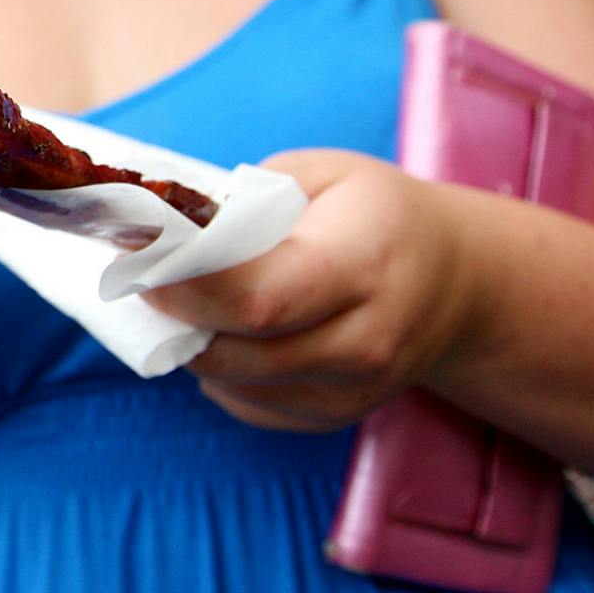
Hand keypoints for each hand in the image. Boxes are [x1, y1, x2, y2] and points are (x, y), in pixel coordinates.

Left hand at [144, 150, 475, 431]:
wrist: (457, 281)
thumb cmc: (375, 212)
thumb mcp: (323, 176)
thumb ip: (250, 201)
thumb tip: (169, 227)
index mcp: (363, 265)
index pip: (259, 299)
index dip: (186, 286)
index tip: (136, 256)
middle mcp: (365, 341)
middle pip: (239, 351)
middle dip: (176, 315)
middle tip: (138, 276)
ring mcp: (354, 390)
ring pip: (236, 383)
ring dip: (192, 344)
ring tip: (177, 297)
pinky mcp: (336, 416)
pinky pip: (250, 404)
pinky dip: (221, 371)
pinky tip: (223, 330)